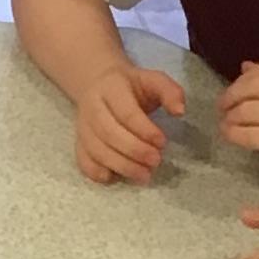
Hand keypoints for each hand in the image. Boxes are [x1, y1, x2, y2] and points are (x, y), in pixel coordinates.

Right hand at [72, 60, 185, 184]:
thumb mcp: (153, 80)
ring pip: (96, 149)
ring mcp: (83, 126)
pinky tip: (115, 177)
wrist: (99, 84)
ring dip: (121, 166)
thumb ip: (170, 92)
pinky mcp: (79, 142)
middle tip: (156, 161)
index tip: (163, 143)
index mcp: (111, 88)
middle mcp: (92, 107)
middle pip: (109, 133)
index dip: (144, 130)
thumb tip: (180, 111)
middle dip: (135, 151)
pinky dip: (97, 172)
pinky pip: (83, 161)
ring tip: (144, 175)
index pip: (126, 112)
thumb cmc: (132, 87)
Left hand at [217, 61, 258, 192]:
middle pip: (254, 86)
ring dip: (230, 116)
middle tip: (222, 107)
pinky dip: (233, 133)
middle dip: (231, 95)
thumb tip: (245, 66)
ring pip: (248, 110)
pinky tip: (228, 134)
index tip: (233, 91)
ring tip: (225, 123)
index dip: (243, 79)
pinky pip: (249, 134)